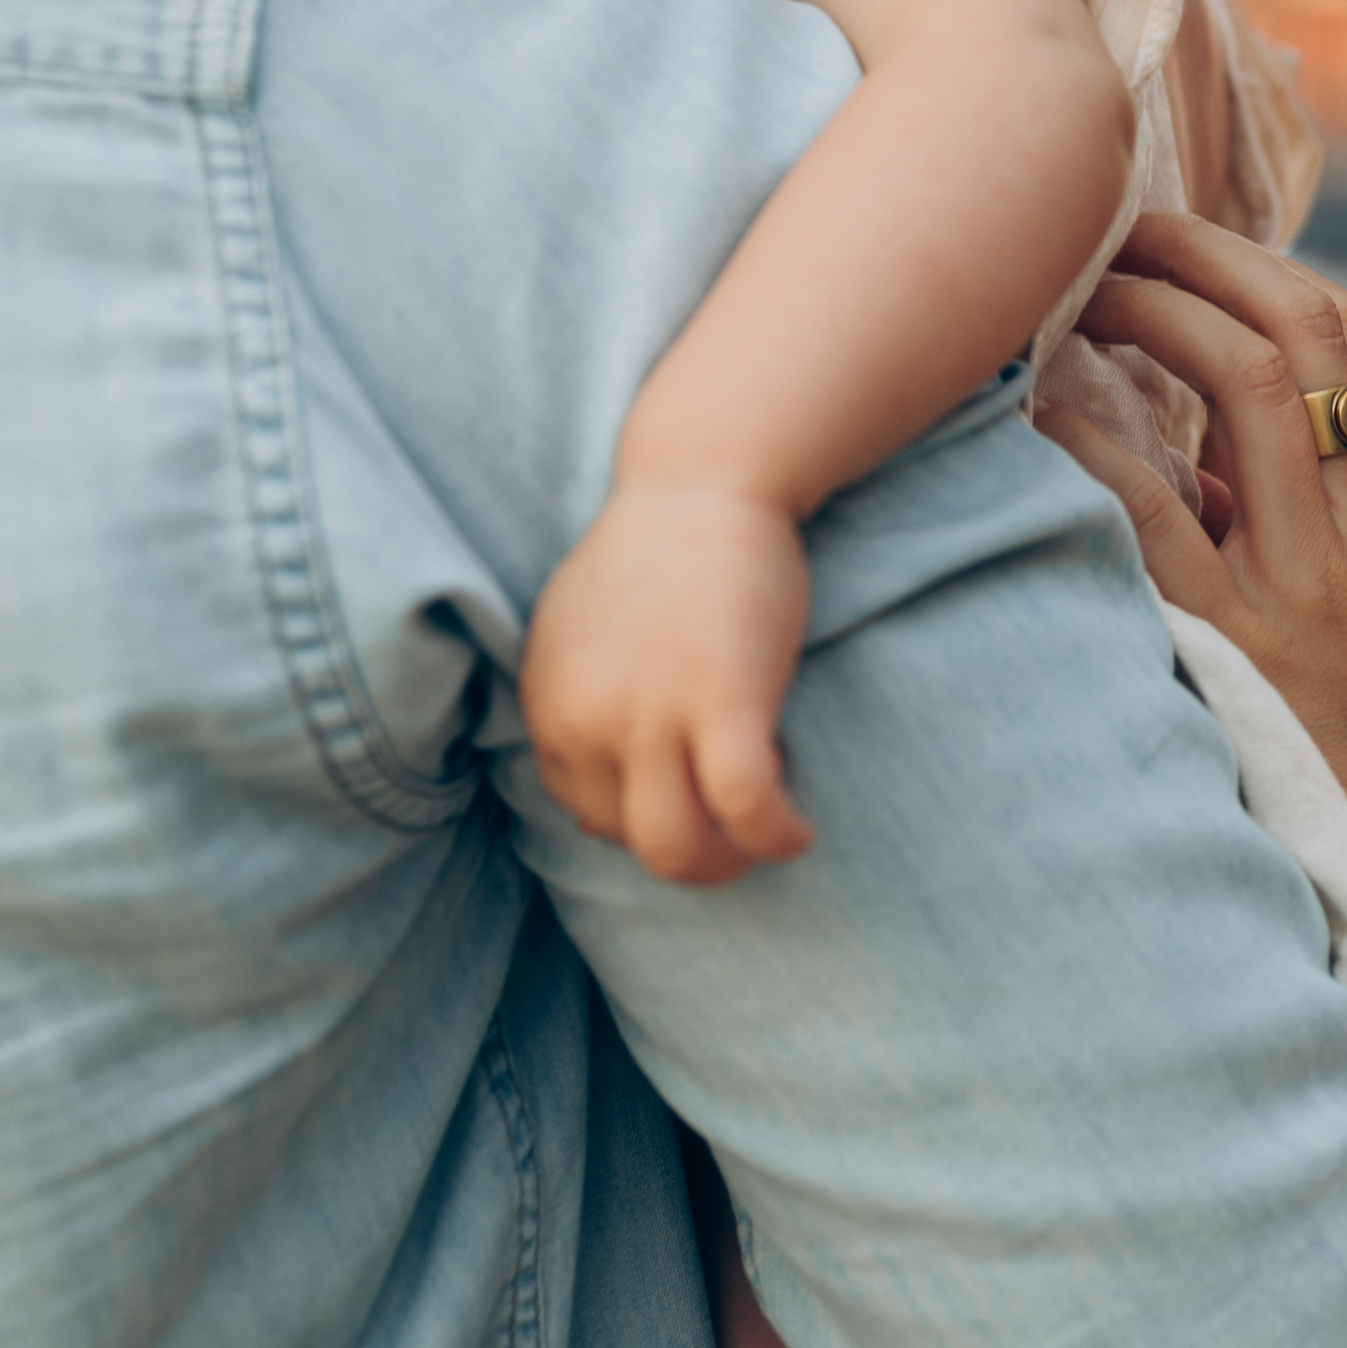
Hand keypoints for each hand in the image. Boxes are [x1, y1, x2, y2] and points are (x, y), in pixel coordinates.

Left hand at [522, 483, 815, 885]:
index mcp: (548, 706)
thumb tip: (591, 818)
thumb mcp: (577, 640)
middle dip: (691, 856)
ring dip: (728, 864)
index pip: (586, 813)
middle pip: (632, 843)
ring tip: (765, 840)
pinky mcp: (722, 701)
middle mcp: (586, 719)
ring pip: (678, 849)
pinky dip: (776, 837)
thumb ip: (577, 716)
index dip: (647, 818)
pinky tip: (798, 831)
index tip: (693, 797)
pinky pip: (746, 809)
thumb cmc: (655, 555)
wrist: (701, 482)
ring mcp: (650, 713)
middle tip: (736, 837)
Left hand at [1039, 212, 1346, 923]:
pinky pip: (1166, 512)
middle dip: (1201, 252)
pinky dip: (1101, 443)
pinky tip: (1041, 414)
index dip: (1251, 256)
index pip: (1346, 330)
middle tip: (1104, 227)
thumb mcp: (1337, 624)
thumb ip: (1272, 532)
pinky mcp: (1248, 649)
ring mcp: (1313, 582)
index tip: (1163, 235)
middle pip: (1308, 323)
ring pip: (1262, 383)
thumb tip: (1166, 458)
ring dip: (1161, 312)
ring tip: (1079, 292)